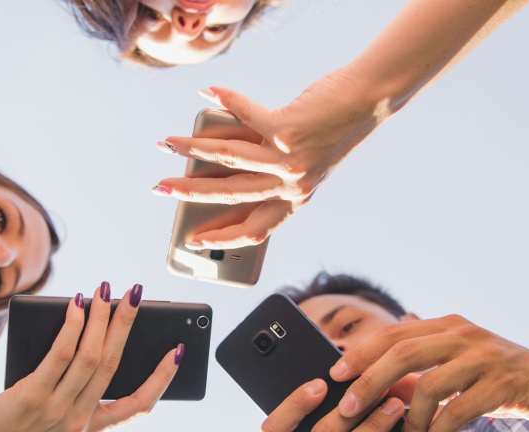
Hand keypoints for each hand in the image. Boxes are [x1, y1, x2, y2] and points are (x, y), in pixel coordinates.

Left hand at [0, 282, 181, 431]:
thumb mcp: (52, 420)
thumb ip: (73, 389)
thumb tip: (89, 333)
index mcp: (88, 430)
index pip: (138, 407)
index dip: (162, 378)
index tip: (177, 351)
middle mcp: (77, 422)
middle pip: (114, 364)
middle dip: (128, 324)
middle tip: (135, 294)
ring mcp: (56, 411)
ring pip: (91, 355)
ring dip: (101, 317)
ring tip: (104, 291)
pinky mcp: (30, 398)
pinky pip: (60, 354)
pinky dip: (72, 324)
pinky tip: (75, 305)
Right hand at [153, 69, 381, 248]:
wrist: (366, 101)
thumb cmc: (330, 131)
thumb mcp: (300, 163)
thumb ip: (265, 168)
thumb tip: (212, 157)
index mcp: (294, 200)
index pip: (254, 231)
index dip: (222, 238)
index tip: (195, 241)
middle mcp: (292, 185)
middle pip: (230, 195)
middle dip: (190, 194)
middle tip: (162, 188)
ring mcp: (289, 160)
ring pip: (229, 159)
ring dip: (193, 149)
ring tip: (169, 143)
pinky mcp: (288, 130)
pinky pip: (245, 117)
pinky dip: (225, 101)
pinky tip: (207, 93)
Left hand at [331, 314, 528, 431]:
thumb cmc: (497, 377)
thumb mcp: (455, 365)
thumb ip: (418, 370)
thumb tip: (371, 384)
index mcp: (446, 325)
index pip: (393, 333)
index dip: (361, 353)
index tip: (334, 374)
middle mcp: (462, 334)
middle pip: (402, 353)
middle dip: (369, 382)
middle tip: (348, 409)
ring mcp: (485, 356)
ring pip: (429, 384)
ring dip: (408, 420)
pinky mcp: (504, 383)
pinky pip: (459, 409)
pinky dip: (438, 431)